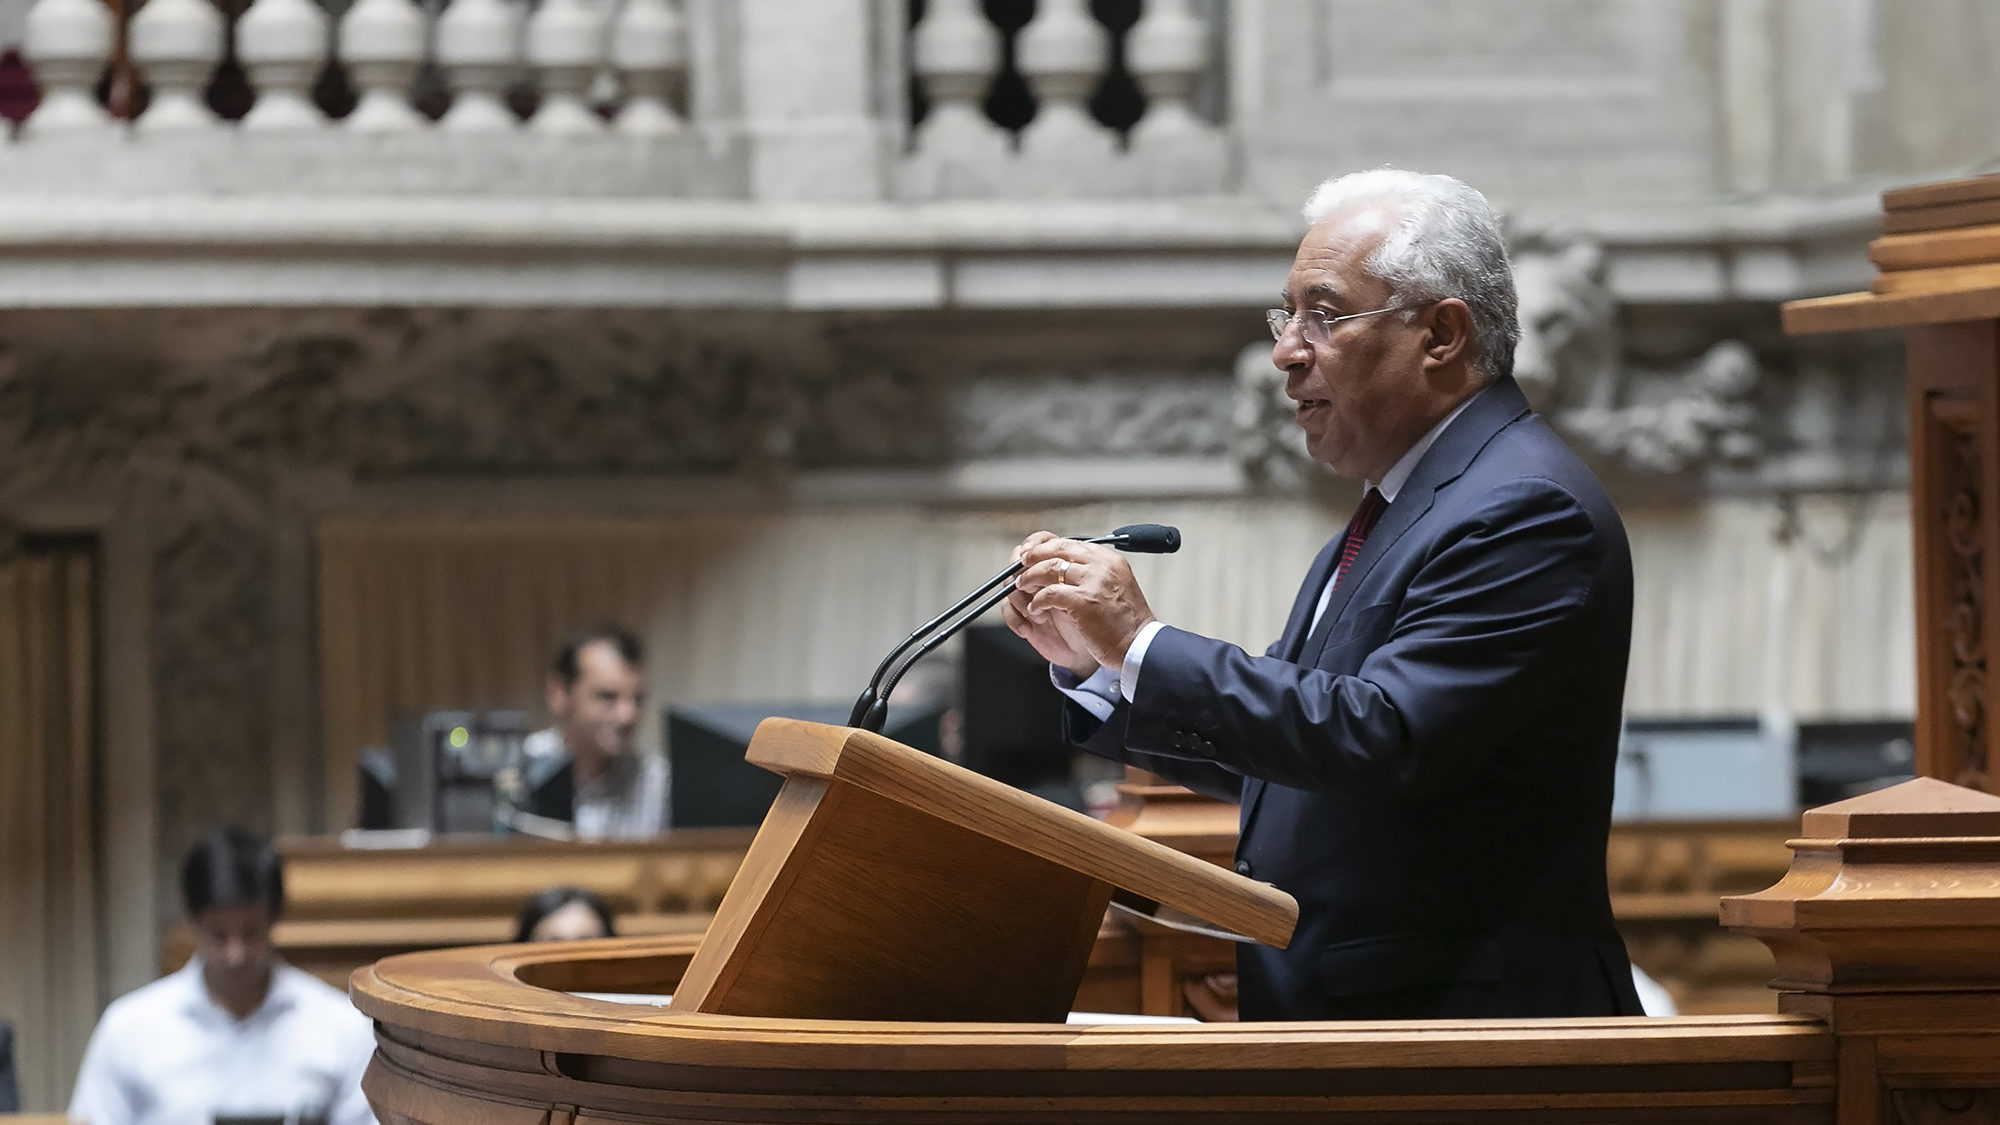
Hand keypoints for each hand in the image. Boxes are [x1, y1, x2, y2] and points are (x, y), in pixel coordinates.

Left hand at [1010, 533, 1156, 674]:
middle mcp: (1102, 566)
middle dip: (1033, 557)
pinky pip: (1049, 594)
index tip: (1032, 554)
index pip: (1070, 543)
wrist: (1140, 646)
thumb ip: (1092, 573)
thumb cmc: (1125, 623)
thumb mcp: (1114, 587)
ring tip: (1022, 588)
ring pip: (1049, 568)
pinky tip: (1035, 609)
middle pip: (1057, 549)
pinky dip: (1037, 601)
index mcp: (1109, 560)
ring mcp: (1093, 582)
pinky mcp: (1084, 602)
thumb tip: (1061, 566)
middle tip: (1020, 566)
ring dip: (1030, 578)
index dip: (1046, 547)